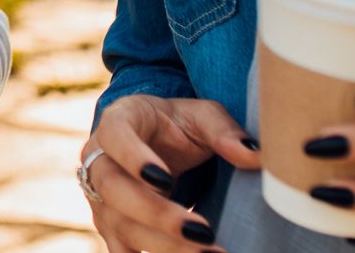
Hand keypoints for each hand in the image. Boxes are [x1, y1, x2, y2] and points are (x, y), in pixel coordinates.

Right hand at [83, 94, 260, 252]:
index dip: (134, 158)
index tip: (165, 179)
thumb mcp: (203, 116)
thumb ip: (225, 132)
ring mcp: (101, 196)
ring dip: (163, 246)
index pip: (116, 135)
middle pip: (115, 189)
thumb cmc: (179, 125)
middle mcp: (100, 159)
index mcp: (120, 120)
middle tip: (203, 231)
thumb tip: (253, 155)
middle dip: (157, 214)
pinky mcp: (111, 226)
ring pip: (121, 225)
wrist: (156, 143)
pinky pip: (123, 251)